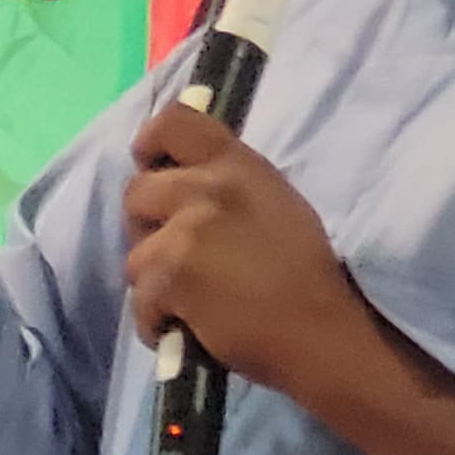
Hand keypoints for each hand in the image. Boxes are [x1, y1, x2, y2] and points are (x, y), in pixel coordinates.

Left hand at [124, 100, 364, 392]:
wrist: (319, 332)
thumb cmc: (303, 273)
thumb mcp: (275, 203)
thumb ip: (227, 184)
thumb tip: (181, 180)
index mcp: (238, 165)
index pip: (175, 122)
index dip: (151, 140)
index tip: (147, 162)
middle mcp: (209, 189)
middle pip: (137, 192)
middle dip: (146, 226)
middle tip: (173, 255)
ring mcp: (186, 232)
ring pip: (136, 254)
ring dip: (155, 282)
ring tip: (191, 302)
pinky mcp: (171, 276)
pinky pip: (140, 300)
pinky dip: (156, 321)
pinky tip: (186, 329)